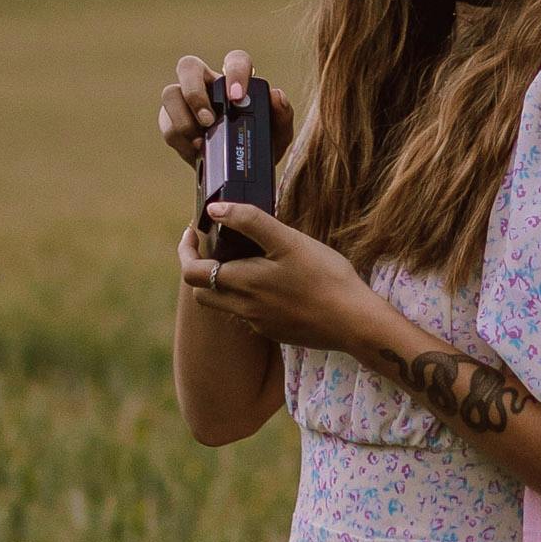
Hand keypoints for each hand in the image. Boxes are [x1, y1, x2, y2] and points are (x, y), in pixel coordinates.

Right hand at [156, 45, 300, 170]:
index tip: (237, 97)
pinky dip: (179, 139)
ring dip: (182, 118)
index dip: (234, 72)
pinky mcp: (171, 123)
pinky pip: (166, 124)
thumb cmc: (260, 144)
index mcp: (235, 81)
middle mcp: (207, 84)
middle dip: (195, 92)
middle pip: (188, 66)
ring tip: (200, 142)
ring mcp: (185, 102)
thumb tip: (276, 95)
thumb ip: (282, 115)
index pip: (235, 60)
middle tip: (209, 120)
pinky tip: (195, 151)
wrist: (241, 172)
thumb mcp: (278, 135)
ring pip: (170, 93)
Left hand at [171, 201, 375, 354]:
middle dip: (200, 268)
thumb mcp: (288, 240)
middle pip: (203, 292)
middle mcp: (244, 308)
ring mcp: (260, 324)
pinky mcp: (276, 332)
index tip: (193, 232)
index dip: (186, 250)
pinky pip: (250, 315)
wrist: (354, 323)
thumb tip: (215, 209)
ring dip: (224, 283)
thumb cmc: (324, 277)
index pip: (192, 272)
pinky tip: (272, 284)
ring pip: (226, 305)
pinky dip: (248, 298)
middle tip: (212, 246)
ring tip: (242, 262)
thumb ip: (249, 221)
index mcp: (242, 282)